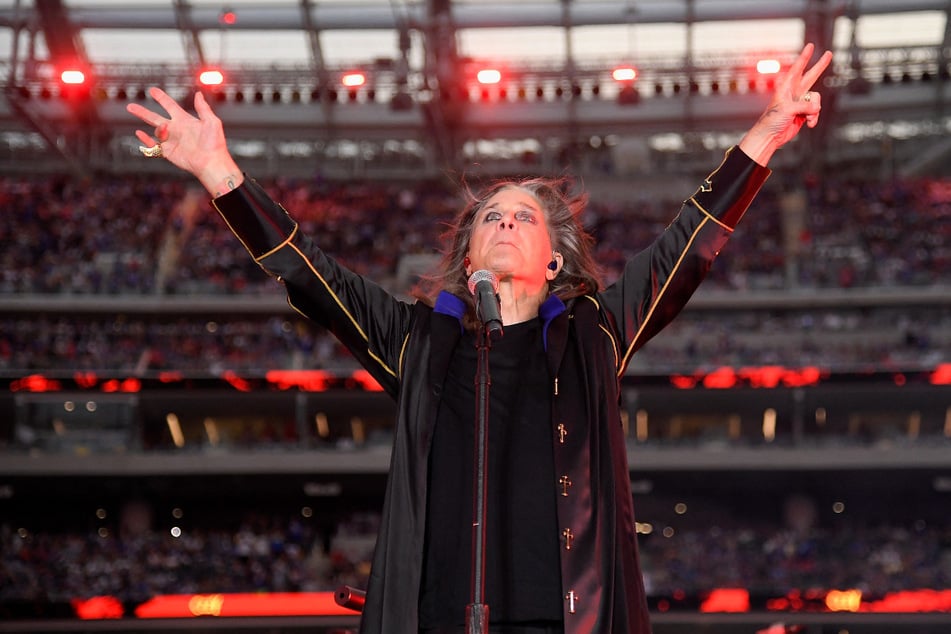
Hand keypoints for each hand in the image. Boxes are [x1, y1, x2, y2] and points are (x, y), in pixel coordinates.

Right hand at [126, 87, 242, 194]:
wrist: (211, 163)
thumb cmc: (215, 144)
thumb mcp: (212, 122)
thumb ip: (203, 108)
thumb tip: (199, 93)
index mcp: (185, 120)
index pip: (170, 106)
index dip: (161, 98)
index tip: (152, 90)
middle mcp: (176, 129)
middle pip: (155, 118)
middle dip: (143, 112)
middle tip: (130, 106)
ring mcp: (171, 141)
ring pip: (155, 131)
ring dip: (157, 128)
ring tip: (165, 128)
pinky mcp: (168, 152)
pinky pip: (153, 146)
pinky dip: (145, 140)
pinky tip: (139, 133)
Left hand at [739, 43, 833, 165]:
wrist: (771, 136)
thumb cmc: (772, 121)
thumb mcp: (788, 109)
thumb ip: (805, 105)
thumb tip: (816, 108)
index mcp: (786, 88)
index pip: (797, 69)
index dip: (804, 57)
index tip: (810, 45)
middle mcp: (794, 93)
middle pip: (811, 76)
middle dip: (820, 65)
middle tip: (829, 53)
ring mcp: (800, 103)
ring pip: (817, 99)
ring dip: (814, 110)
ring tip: (807, 118)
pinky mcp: (804, 113)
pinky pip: (816, 112)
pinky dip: (814, 118)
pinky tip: (808, 124)